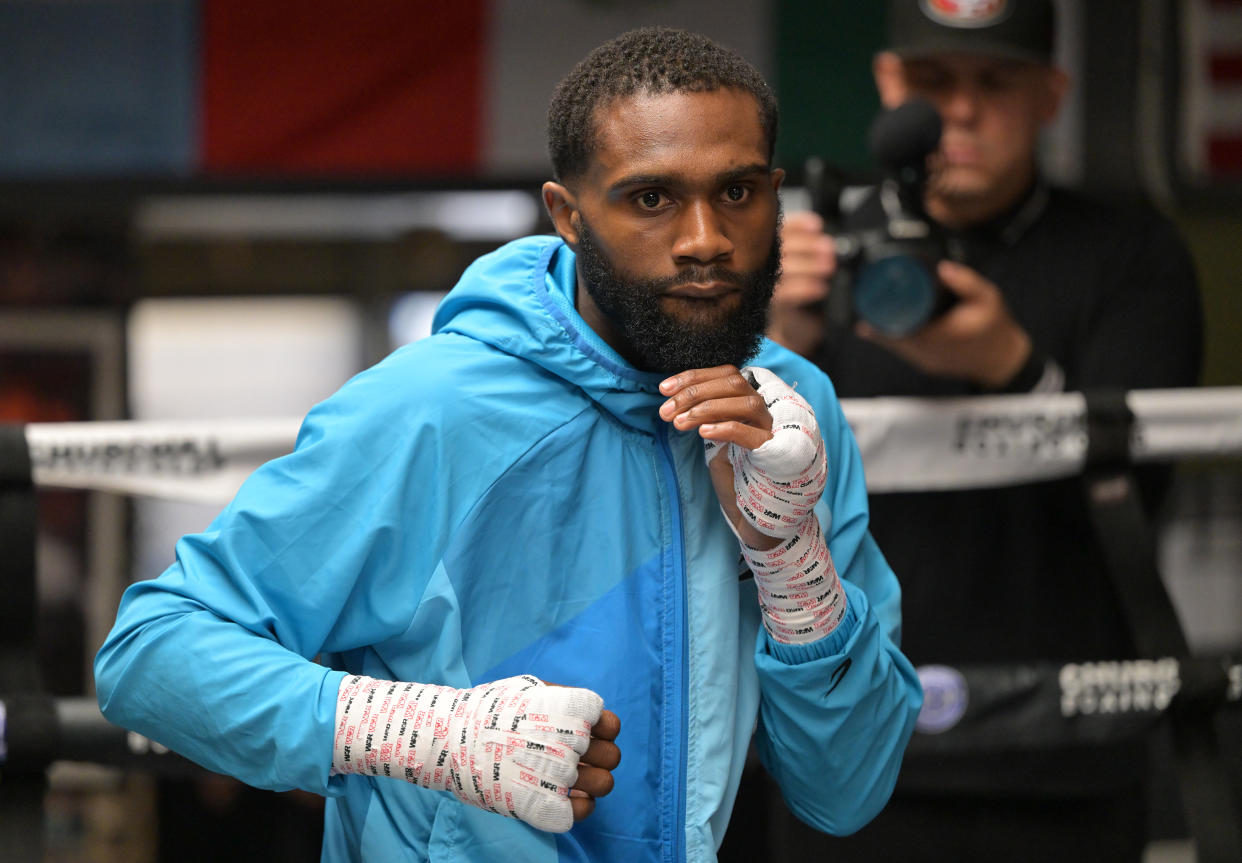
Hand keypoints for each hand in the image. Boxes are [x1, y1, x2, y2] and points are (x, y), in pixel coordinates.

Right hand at [332, 675, 616, 833]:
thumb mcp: (527, 689)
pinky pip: (581, 813)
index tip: (586, 733)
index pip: (610, 723)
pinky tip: (564, 798)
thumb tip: (585, 712)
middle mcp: (571, 742)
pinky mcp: (543, 804)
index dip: (601, 729)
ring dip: (593, 783)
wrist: (449, 737)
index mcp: (570, 711)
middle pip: (612, 756)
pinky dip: (578, 808)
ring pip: (603, 785)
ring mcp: (559, 774)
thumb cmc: (487, 711)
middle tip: (579, 759)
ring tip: (572, 781)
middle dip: (599, 758)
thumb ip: (560, 698)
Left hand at [658, 365, 772, 448]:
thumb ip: (697, 412)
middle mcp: (759, 406)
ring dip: (709, 408)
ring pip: (746, 404)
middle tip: (666, 411)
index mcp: (744, 396)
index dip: (692, 377)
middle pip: (733, 384)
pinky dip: (725, 428)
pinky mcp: (769, 448)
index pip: (723, 374)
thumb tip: (671, 403)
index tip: (664, 389)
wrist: (742, 494)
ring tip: (680, 422)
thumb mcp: (708, 430)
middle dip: (694, 393)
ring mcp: (766, 426)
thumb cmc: (724, 459)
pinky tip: (703, 432)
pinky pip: (752, 433)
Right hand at [768, 211, 836, 355]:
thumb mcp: (808, 267)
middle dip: (807, 244)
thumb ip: (812, 250)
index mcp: (772, 250)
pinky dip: (805, 289)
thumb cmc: (802, 294)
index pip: (780, 230)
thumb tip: (826, 238)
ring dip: (809, 265)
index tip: (817, 225)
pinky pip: (786, 294)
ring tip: (829, 266)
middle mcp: (765, 265)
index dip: (798, 224)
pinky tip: (821, 288)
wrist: (793, 329)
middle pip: (780, 247)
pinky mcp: (773, 307)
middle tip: (829, 248)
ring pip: (783, 269)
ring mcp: (767, 286)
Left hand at [858, 259, 1030, 387]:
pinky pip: (901, 349)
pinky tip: (881, 323)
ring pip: (892, 344)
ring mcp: (923, 360)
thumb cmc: (995, 329)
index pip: (898, 327)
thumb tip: (942, 266)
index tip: (868, 298)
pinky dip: (891, 336)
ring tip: (868, 306)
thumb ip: (966, 282)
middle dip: (875, 316)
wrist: (1003, 361)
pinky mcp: (925, 363)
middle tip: (864, 296)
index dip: (879, 314)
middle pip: (888, 335)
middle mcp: (926, 351)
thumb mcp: (988, 298)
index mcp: (938, 335)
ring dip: (880, 327)